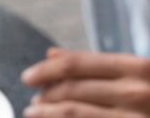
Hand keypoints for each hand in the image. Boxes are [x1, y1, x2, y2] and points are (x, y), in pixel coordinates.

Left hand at [22, 48, 149, 116]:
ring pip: (74, 113)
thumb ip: (97, 65)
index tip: (28, 76)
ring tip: (33, 112)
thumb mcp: (139, 74)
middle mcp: (137, 92)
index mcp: (138, 68)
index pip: (77, 64)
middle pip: (72, 89)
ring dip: (46, 113)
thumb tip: (51, 54)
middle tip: (33, 98)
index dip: (46, 70)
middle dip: (45, 94)